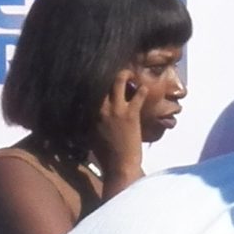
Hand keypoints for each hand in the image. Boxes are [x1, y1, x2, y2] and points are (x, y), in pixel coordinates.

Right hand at [95, 69, 145, 196]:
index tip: (96, 72)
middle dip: (108, 71)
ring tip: (129, 73)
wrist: (119, 166)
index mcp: (90, 112)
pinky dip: (142, 90)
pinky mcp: (131, 114)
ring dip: (124, 74)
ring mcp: (116, 109)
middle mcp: (100, 107)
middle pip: (102, 80)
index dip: (93, 78)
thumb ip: (91, 120)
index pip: (89, 88)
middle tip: (114, 67)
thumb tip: (89, 112)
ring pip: (118, 81)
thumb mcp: (91, 134)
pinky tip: (144, 87)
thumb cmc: (105, 154)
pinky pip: (138, 95)